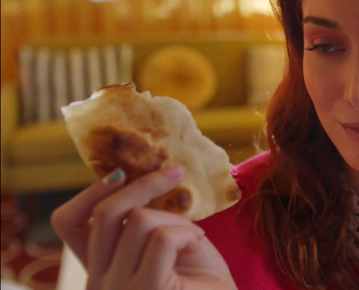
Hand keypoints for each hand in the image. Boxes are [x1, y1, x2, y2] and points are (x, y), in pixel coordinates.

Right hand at [51, 167, 236, 289]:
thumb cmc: (199, 278)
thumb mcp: (161, 242)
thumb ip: (141, 221)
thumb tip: (137, 176)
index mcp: (98, 267)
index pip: (67, 222)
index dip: (91, 191)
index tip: (122, 173)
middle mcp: (98, 282)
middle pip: (105, 213)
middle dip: (144, 185)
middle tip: (176, 174)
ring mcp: (118, 289)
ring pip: (139, 221)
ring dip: (177, 220)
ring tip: (193, 237)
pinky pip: (163, 238)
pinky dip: (187, 233)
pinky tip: (196, 246)